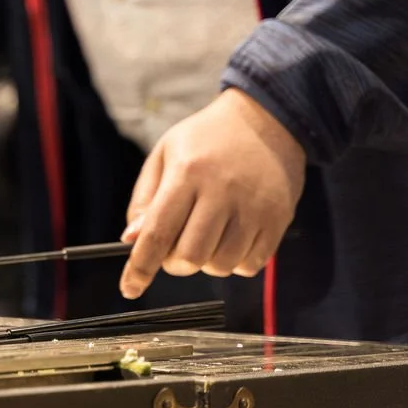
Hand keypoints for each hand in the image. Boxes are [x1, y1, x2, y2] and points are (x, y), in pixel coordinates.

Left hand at [119, 88, 305, 298]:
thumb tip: (132, 240)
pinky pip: (250, 265)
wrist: (268, 118)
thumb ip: (145, 199)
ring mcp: (254, 207)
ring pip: (220, 266)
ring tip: (207, 236)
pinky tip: (232, 237)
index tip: (129, 289)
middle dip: (175, 264)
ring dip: (206, 263)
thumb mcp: (165, 155)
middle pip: (189, 257)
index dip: (140, 268)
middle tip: (175, 247)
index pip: (158, 233)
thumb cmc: (205, 139)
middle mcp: (222, 191)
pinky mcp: (279, 218)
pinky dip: (234, 263)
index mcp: (187, 173)